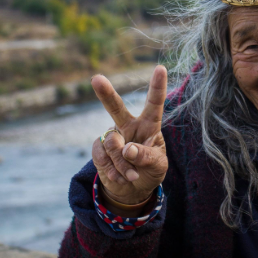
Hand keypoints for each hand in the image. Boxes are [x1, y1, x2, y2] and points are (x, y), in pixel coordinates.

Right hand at [91, 66, 168, 211]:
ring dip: (123, 165)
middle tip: (97, 79)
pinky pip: (102, 157)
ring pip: (113, 145)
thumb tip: (127, 148)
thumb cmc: (150, 171)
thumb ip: (146, 156)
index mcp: (149, 124)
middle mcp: (128, 126)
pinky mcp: (99, 149)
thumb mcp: (158, 165)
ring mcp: (112, 137)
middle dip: (106, 94)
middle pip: (116, 108)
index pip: (154, 103)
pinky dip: (112, 170)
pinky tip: (120, 177)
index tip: (160, 68)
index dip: (157, 86)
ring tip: (132, 175)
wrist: (133, 189)